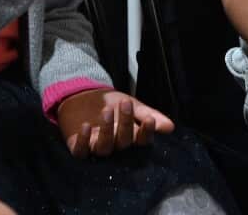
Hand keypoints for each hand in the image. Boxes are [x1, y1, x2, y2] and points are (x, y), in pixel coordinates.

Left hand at [56, 89, 174, 158]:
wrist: (81, 96)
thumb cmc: (110, 104)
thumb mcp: (131, 104)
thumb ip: (148, 115)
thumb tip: (170, 127)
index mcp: (130, 137)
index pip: (142, 140)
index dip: (146, 132)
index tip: (150, 120)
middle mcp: (115, 145)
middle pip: (123, 142)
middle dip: (126, 124)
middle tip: (125, 104)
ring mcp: (96, 147)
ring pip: (104, 147)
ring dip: (106, 131)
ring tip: (107, 111)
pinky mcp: (78, 146)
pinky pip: (80, 150)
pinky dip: (83, 140)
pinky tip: (85, 126)